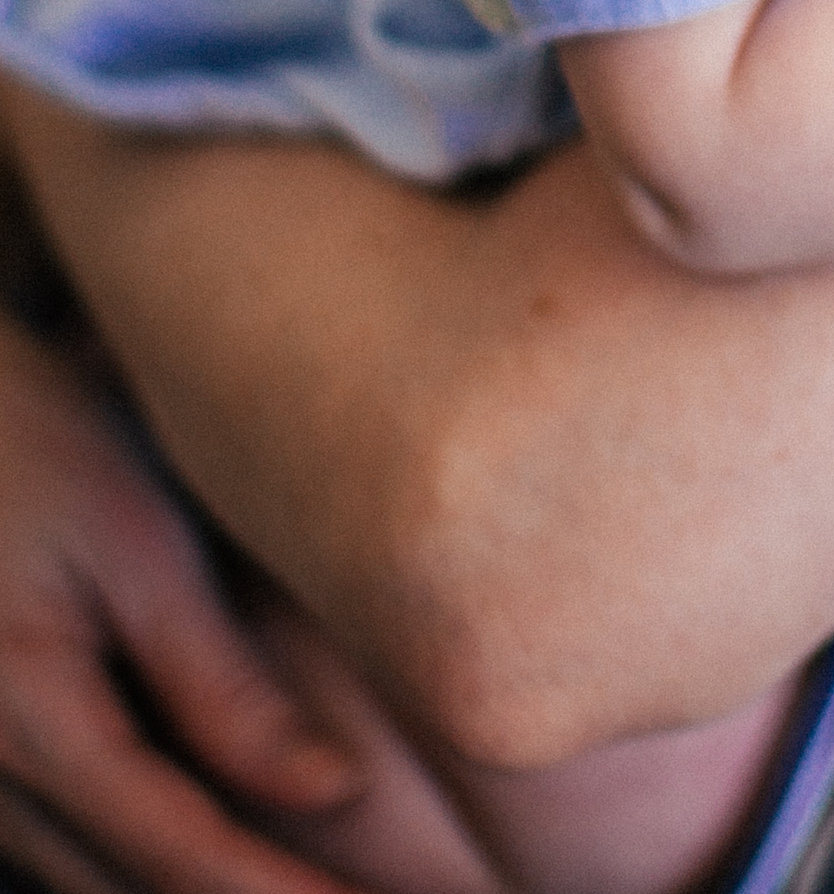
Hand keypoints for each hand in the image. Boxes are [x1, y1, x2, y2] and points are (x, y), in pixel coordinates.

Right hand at [0, 306, 358, 893]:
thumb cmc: (39, 446)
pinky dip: (139, 868)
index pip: (180, 854)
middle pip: (132, 889)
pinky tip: (213, 859)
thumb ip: (221, 682)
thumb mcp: (138, 545)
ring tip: (301, 889)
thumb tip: (330, 791)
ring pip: (91, 883)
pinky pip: (60, 849)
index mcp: (40, 726)